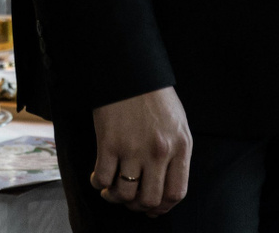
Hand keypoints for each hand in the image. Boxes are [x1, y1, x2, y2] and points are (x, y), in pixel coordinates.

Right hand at [91, 86, 191, 215]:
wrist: (131, 72)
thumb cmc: (155, 98)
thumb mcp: (178, 125)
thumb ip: (176, 155)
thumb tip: (166, 189)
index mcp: (180, 146)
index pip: (176, 193)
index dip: (162, 207)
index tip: (152, 208)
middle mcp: (159, 151)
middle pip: (149, 199)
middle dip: (138, 206)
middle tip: (130, 199)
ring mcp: (134, 148)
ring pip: (124, 195)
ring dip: (116, 197)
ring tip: (112, 189)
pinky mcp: (109, 143)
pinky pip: (102, 180)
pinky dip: (98, 184)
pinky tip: (99, 177)